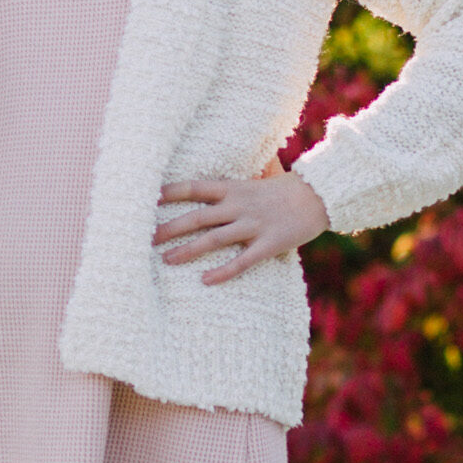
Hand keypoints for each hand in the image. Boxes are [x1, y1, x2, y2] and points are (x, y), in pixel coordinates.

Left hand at [153, 167, 328, 286]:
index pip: (193, 188)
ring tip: (166, 260)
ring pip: (214, 239)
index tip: (146, 199)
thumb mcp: (251, 182)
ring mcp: (253, 225)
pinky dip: (223, 271)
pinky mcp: (269, 244)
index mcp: (232, 188)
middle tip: (144, 238)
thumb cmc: (280, 189)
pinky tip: (206, 280)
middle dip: (169, 228)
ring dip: (188, 250)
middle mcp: (238, 205)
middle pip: (196, 217)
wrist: (318, 195)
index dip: (169, 193)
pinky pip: (243, 261)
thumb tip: (200, 188)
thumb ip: (227, 188)